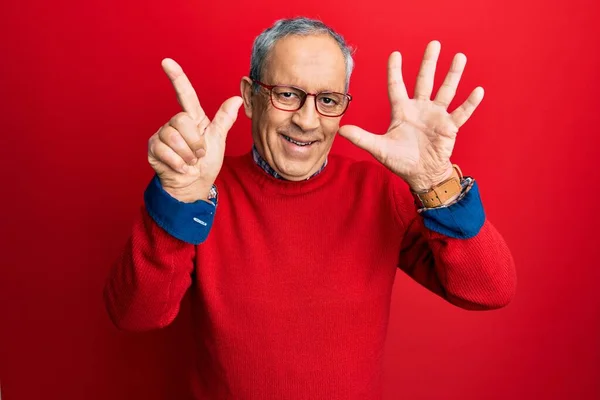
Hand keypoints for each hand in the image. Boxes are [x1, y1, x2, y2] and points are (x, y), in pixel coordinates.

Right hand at [148, 58, 242, 201]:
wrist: (193, 186)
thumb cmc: (206, 164)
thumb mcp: (218, 140)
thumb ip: (224, 120)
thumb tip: (236, 99)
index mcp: (192, 119)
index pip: (184, 94)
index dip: (177, 77)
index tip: (167, 62)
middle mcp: (175, 124)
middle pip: (182, 120)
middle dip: (195, 142)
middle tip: (198, 155)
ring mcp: (162, 135)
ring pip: (173, 136)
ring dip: (187, 154)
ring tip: (189, 162)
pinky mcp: (153, 148)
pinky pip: (165, 150)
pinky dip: (177, 162)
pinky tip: (180, 167)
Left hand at [338, 41, 483, 191]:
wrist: (420, 175)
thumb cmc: (400, 161)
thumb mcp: (379, 148)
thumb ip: (362, 138)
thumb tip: (342, 129)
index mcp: (402, 111)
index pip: (397, 86)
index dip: (395, 71)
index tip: (395, 54)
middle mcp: (420, 109)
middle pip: (425, 81)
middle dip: (429, 63)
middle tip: (434, 44)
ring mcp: (436, 116)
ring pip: (446, 91)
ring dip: (453, 75)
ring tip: (460, 58)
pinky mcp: (449, 127)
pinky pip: (461, 113)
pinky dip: (469, 103)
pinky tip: (477, 90)